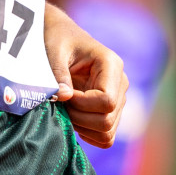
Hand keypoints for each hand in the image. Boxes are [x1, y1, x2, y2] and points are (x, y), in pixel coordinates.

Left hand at [44, 4, 126, 147]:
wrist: (63, 38)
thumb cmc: (59, 40)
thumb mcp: (55, 51)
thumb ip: (58, 74)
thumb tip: (64, 97)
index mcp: (111, 64)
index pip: (107, 100)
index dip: (82, 104)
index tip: (64, 94)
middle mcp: (120, 83)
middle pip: (107, 120)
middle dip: (79, 118)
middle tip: (62, 104)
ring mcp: (118, 98)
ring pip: (107, 132)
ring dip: (83, 127)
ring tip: (66, 110)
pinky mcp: (111, 111)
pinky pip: (106, 136)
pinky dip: (88, 134)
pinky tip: (74, 118)